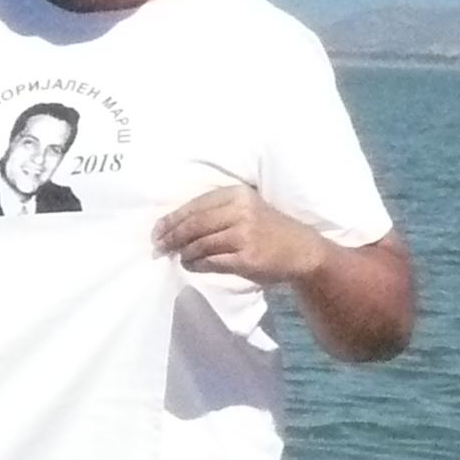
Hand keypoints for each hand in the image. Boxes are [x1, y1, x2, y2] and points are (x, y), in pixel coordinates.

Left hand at [152, 185, 334, 284]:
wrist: (302, 250)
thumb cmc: (268, 230)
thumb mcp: (246, 209)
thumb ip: (217, 212)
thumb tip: (177, 225)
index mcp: (237, 194)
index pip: (195, 205)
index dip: (173, 218)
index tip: (158, 229)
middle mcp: (240, 211)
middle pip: (194, 224)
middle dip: (171, 236)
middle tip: (158, 246)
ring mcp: (244, 234)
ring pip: (200, 243)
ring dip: (183, 252)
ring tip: (177, 256)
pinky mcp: (246, 257)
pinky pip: (211, 261)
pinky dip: (196, 264)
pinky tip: (190, 265)